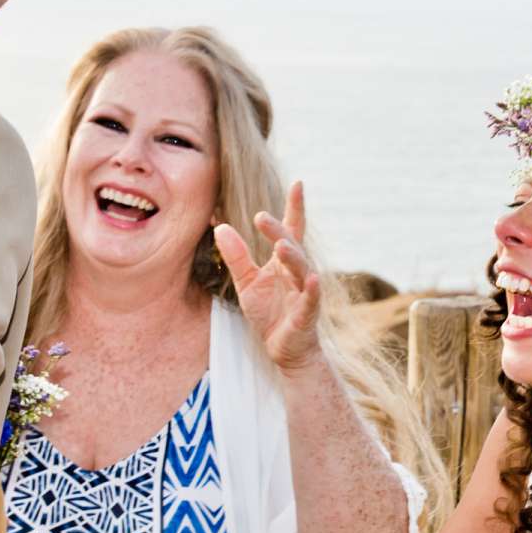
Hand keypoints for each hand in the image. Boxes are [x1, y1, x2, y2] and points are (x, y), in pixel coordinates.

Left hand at [214, 181, 322, 375]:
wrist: (283, 349)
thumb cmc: (269, 313)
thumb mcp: (247, 282)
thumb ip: (236, 255)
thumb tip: (220, 226)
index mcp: (284, 262)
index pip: (292, 230)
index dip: (295, 207)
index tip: (298, 183)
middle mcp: (298, 272)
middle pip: (291, 246)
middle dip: (278, 232)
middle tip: (261, 217)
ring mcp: (305, 292)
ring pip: (303, 270)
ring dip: (293, 257)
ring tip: (281, 246)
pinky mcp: (307, 314)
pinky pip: (311, 300)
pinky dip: (312, 290)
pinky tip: (312, 279)